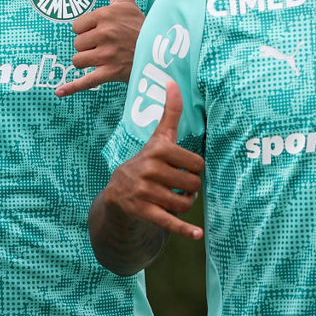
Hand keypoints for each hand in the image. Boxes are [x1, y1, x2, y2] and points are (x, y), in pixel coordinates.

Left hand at [57, 0, 142, 95]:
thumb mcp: (126, 0)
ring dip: (87, 62)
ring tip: (102, 60)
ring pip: (78, 60)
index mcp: (106, 15)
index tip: (100, 32)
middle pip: (76, 44)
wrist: (160, 51)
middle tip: (104, 47)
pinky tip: (59, 92)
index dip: (86, 31)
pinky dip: (72, 88)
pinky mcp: (110, 73)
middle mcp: (106, 33)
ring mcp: (108, 54)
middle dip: (86, 47)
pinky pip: (85, 81)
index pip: (77, 26)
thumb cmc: (139, 24)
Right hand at [101, 82, 203, 237]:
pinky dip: (185, 230)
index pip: (197, 163)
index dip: (195, 169)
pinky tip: (197, 235)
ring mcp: (144, 191)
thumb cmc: (147, 163)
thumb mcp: (158, 138)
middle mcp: (149, 169)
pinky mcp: (143, 211)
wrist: (117, 194)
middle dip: (190, 189)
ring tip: (173, 200)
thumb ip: (169, 112)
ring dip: (185, 205)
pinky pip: (170, 221)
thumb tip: (173, 80)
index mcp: (157, 150)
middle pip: (193, 184)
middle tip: (178, 188)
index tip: (183, 169)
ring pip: (185, 203)